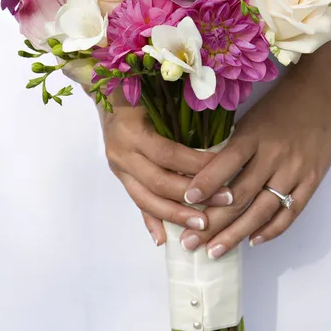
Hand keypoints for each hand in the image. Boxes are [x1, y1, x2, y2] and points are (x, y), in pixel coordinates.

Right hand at [98, 91, 232, 245]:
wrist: (105, 92)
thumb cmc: (140, 91)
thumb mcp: (159, 99)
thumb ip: (182, 118)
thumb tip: (220, 140)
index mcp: (131, 130)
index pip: (169, 154)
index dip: (197, 165)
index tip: (226, 171)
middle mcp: (121, 152)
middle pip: (158, 182)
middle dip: (193, 195)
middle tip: (225, 201)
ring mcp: (119, 168)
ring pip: (146, 199)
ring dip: (176, 215)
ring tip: (201, 226)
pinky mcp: (120, 177)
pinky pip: (136, 203)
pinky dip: (150, 221)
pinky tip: (163, 239)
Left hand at [180, 68, 330, 257]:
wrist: (322, 96)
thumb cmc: (277, 107)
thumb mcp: (248, 119)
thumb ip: (230, 148)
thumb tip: (201, 180)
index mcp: (253, 136)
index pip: (225, 164)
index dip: (205, 184)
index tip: (185, 201)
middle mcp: (273, 156)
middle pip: (240, 196)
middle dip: (212, 223)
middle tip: (190, 243)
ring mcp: (295, 171)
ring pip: (262, 210)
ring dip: (236, 234)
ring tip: (214, 251)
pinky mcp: (312, 181)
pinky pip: (290, 212)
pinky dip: (271, 230)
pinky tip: (252, 241)